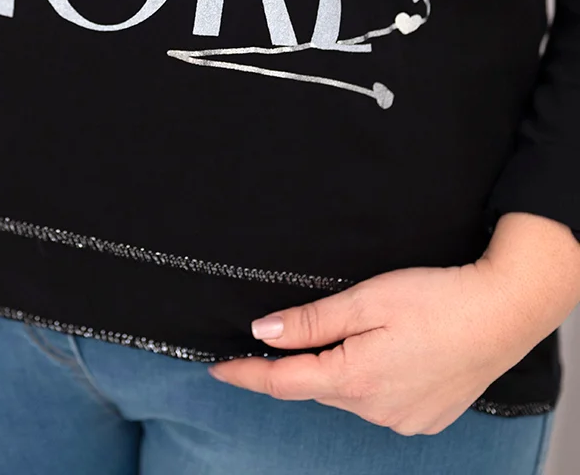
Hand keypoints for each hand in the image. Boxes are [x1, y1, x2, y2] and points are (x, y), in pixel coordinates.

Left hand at [210, 215, 579, 435]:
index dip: (246, 374)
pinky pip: (381, 404)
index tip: (217, 368)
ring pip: (349, 395)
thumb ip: (310, 321)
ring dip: (338, 371)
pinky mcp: (425, 418)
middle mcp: (374, 410)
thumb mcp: (365, 299)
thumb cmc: (435, 299)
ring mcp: (402, 419)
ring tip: (357, 335)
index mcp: (352, 379)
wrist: (502, 314)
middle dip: (298, 365)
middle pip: (316, 387)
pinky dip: (371, 383)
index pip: (282, 382)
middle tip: (287, 334)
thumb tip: (262, 332)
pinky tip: (389, 356)